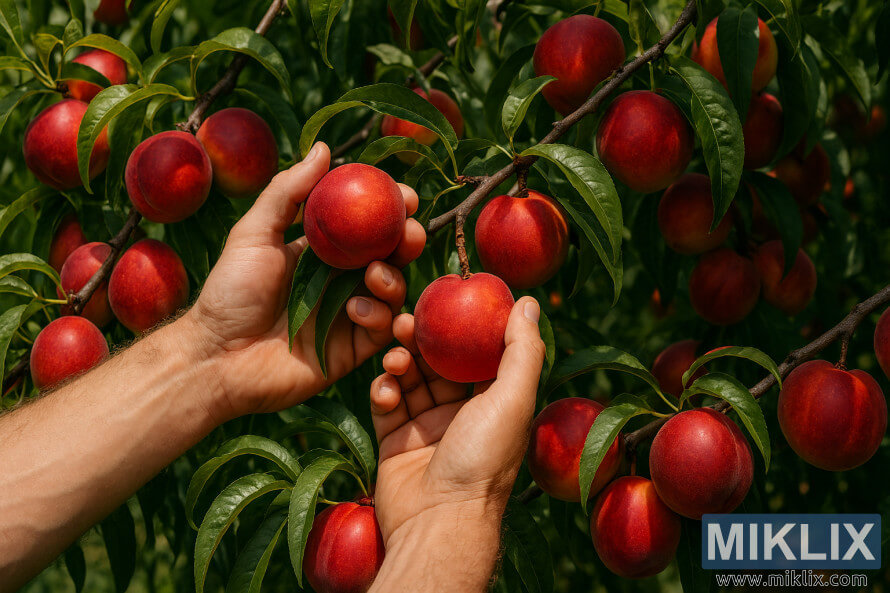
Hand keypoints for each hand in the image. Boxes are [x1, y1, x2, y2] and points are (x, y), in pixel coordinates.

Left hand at [184, 143, 425, 420]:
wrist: (217, 357)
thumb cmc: (230, 292)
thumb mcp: (254, 233)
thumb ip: (289, 192)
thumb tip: (324, 148)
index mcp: (321, 250)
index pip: (365, 223)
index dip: (390, 208)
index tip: (406, 196)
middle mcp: (340, 279)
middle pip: (389, 254)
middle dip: (407, 240)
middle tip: (410, 232)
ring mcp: (349, 315)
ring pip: (393, 290)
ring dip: (393, 277)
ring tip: (375, 273)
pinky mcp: (352, 350)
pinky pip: (381, 329)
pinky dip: (377, 315)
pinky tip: (353, 311)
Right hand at [367, 297, 544, 591]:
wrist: (439, 521)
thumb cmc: (483, 459)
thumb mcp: (512, 399)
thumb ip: (522, 350)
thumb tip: (530, 302)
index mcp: (494, 402)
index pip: (478, 353)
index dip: (464, 325)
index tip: (446, 297)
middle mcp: (461, 412)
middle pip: (438, 362)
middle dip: (422, 339)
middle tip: (406, 320)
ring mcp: (426, 426)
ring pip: (409, 378)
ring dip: (400, 362)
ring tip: (395, 357)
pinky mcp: (395, 440)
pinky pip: (386, 404)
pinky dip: (383, 391)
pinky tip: (386, 390)